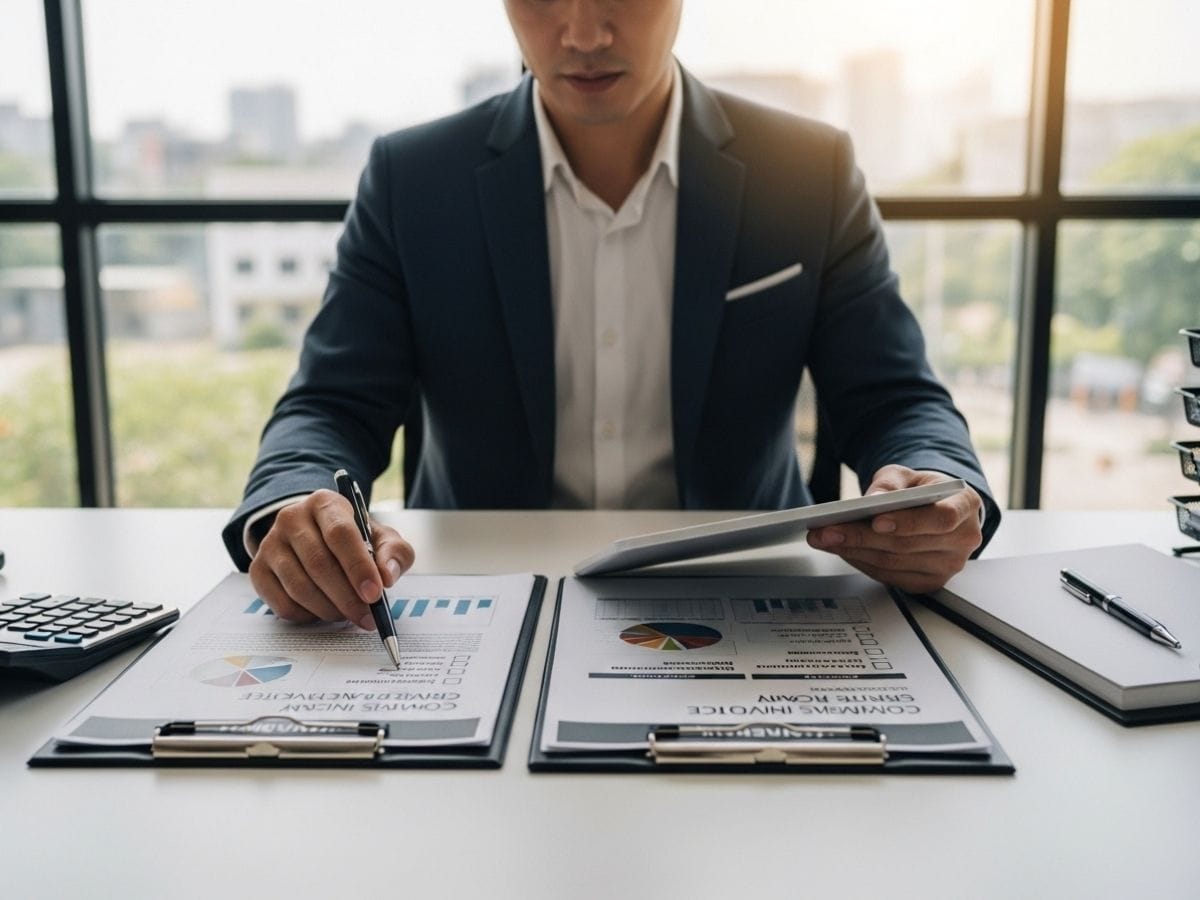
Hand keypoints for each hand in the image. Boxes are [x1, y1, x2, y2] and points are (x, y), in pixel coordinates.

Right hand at [248, 489, 414, 627]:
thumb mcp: (381, 537)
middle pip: (319, 564)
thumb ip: (394, 553)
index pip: (340, 534)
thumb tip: (387, 576)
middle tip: (366, 617)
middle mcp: (292, 518)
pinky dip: (308, 616)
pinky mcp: (258, 570)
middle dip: (347, 597)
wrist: (314, 536)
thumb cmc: (354, 539)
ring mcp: (270, 544)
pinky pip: (282, 604)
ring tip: (349, 615)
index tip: (374, 594)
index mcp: (325, 503)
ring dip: (329, 609)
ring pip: (299, 587)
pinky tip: (324, 612)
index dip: (358, 567)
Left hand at [806, 465, 982, 593]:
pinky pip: (890, 577)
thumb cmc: (922, 489)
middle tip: (826, 530)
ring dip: (854, 551)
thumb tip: (872, 501)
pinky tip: (842, 549)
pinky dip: (862, 563)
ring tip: (824, 538)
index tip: (876, 520)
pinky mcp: (929, 583)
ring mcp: (948, 566)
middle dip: (861, 537)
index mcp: (965, 505)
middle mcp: (963, 540)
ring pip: (894, 563)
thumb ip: (890, 483)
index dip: (908, 522)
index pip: (941, 518)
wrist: (935, 508)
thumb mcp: (906, 475)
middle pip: (908, 545)